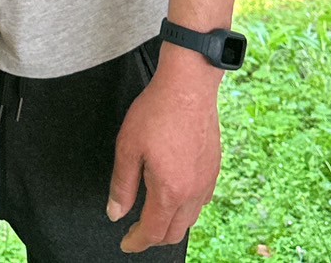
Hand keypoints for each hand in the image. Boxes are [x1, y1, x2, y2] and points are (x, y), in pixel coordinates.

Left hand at [107, 53, 221, 251]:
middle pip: (174, 232)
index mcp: (169, 191)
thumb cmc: (156, 112)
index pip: (153, 232)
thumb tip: (116, 213)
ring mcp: (207, 181)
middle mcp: (193, 193)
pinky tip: (176, 195)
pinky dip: (186, 208)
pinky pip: (201, 201)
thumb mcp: (128, 147)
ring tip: (153, 215)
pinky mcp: (214, 168)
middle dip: (153, 237)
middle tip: (136, 232)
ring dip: (171, 224)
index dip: (136, 242)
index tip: (125, 243)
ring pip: (190, 218)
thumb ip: (122, 185)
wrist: (188, 86)